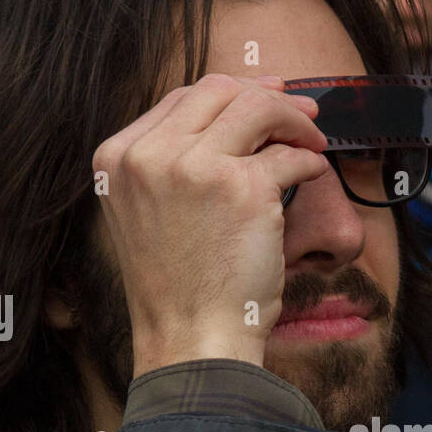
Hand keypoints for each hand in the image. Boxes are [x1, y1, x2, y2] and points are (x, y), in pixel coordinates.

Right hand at [92, 74, 329, 375]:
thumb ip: (170, 165)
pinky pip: (290, 154)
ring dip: (294, 119)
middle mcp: (149, 155)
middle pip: (218, 91)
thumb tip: (231, 112)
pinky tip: (315, 173)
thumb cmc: (180, 289)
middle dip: (267, 95)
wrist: (191, 340)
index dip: (229, 94)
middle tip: (301, 113)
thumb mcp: (148, 214)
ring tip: (313, 140)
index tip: (264, 97)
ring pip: (257, 107)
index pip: (179, 98)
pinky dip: (310, 160)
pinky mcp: (243, 188)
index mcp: (117, 158)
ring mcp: (195, 168)